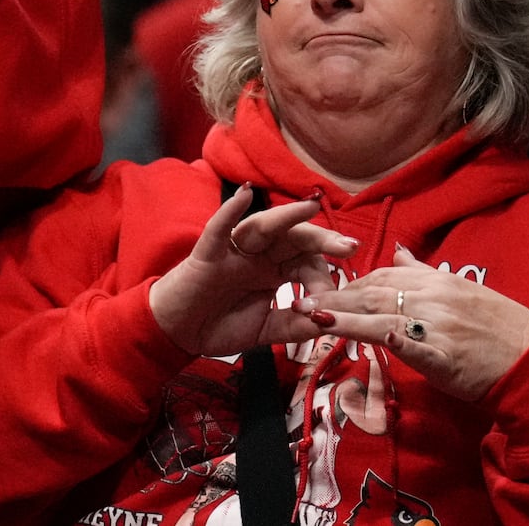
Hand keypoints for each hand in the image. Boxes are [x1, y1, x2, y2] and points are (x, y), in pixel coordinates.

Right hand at [149, 185, 358, 357]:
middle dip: (322, 240)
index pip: (306, 265)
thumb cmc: (220, 326)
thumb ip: (295, 325)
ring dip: (287, 216)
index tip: (333, 304)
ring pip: (263, 227)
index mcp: (273, 271)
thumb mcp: (266, 330)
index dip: (324, 280)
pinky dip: (229, 211)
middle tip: (350, 246)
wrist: (178, 333)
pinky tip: (243, 194)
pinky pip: (219, 229)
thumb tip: (331, 321)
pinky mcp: (207, 254)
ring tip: (311, 206)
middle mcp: (258, 256)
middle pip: (293, 240)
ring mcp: (233, 252)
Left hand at [293, 246, 528, 401]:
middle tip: (299, 301)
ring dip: (346, 317)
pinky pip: (417, 348)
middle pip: (375, 293)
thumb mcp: (461, 290)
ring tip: (313, 316)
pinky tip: (372, 337)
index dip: (350, 282)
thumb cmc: (497, 327)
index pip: (382, 275)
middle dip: (335, 297)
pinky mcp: (446, 359)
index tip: (322, 288)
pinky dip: (396, 340)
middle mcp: (434, 300)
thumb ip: (424, 272)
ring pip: (384, 317)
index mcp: (436, 282)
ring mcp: (439, 329)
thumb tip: (399, 250)